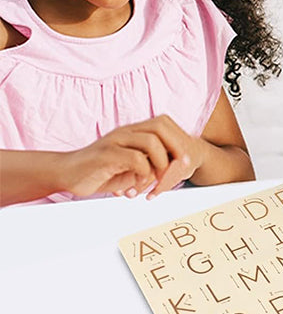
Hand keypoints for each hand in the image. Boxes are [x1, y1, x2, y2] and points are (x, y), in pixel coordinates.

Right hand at [61, 116, 199, 199]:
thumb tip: (173, 172)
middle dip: (176, 147)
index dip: (178, 140)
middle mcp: (126, 131)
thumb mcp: (130, 168)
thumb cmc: (100, 172)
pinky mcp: (106, 154)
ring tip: (157, 183)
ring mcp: (116, 140)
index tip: (185, 161)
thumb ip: (150, 165)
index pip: (164, 124)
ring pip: (151, 141)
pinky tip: (135, 188)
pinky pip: (135, 158)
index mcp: (133, 131)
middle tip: (181, 168)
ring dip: (161, 164)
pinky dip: (143, 173)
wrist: (66, 173)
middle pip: (161, 126)